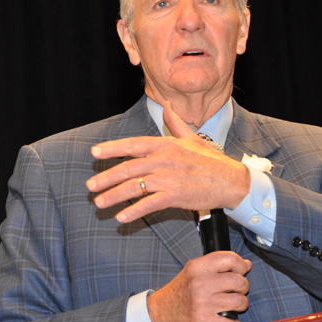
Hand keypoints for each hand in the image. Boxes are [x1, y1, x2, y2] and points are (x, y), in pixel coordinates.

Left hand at [86, 101, 249, 221]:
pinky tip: (121, 217)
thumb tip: (167, 104)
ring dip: (114, 196)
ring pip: (134, 187)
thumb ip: (175, 122)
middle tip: (90, 185)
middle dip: (106, 178)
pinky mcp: (175, 196)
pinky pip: (148, 204)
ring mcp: (168, 178)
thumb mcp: (192, 137)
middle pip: (128, 168)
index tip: (94, 153)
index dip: (111, 148)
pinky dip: (133, 212)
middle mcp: (164, 160)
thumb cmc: (211, 160)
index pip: (133, 145)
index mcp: (166, 144)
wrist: (231, 180)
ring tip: (100, 203)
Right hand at [148, 251, 251, 321]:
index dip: (241, 264)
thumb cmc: (181, 291)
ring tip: (234, 305)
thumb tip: (247, 264)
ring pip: (239, 302)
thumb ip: (219, 266)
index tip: (242, 270)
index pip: (229, 258)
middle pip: (238, 281)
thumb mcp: (194, 271)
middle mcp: (200, 283)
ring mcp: (203, 303)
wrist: (160, 313)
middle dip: (243, 286)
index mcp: (198, 267)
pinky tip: (230, 321)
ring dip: (241, 305)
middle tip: (237, 290)